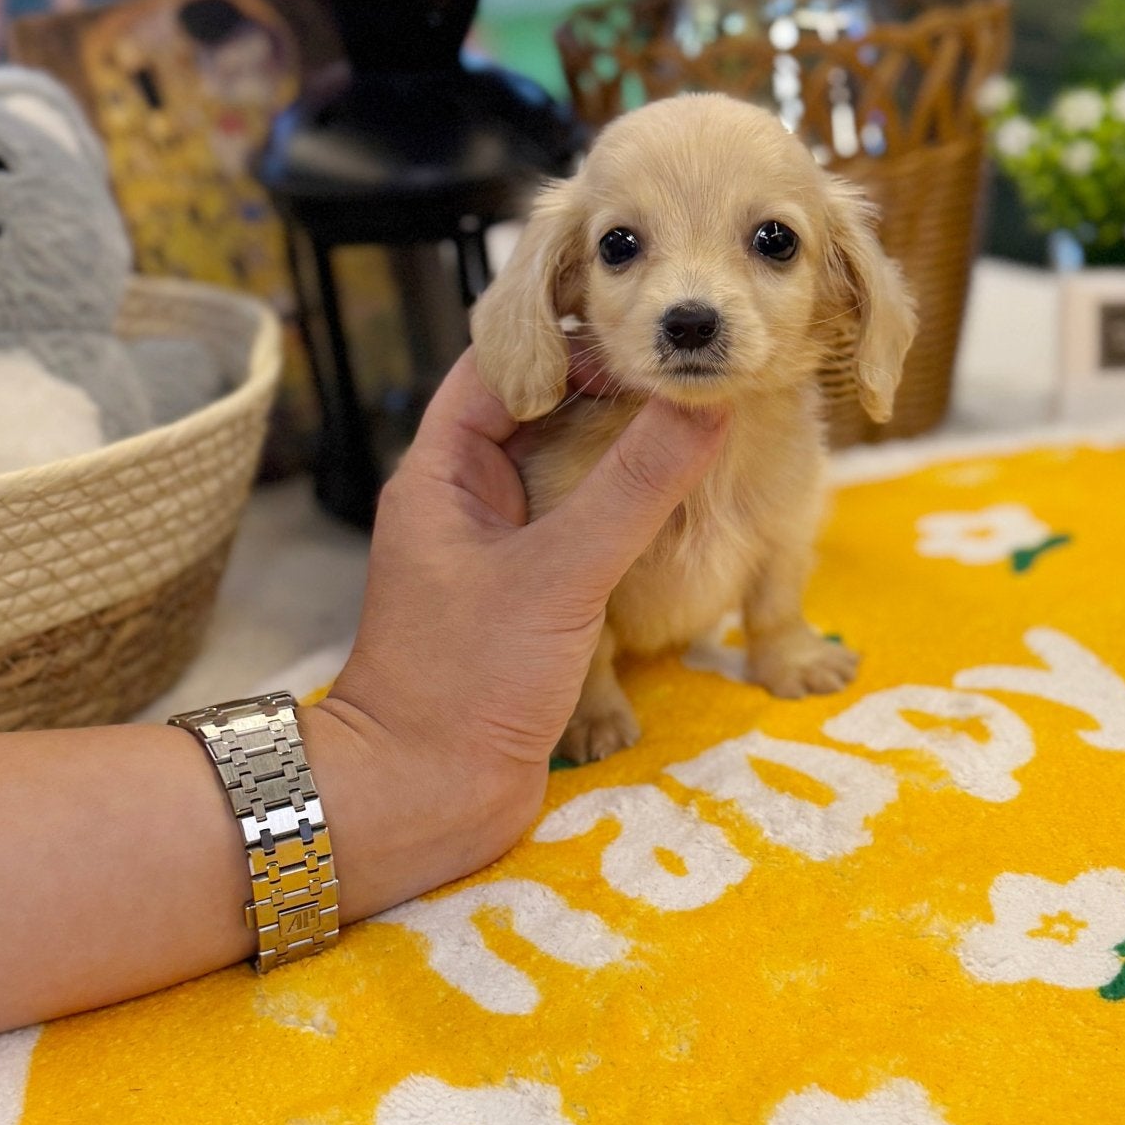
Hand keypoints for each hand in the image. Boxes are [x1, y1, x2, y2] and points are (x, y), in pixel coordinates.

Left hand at [312, 350, 727, 913]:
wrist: (421, 803)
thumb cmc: (464, 683)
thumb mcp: (560, 574)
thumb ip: (633, 488)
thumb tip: (702, 406)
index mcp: (442, 472)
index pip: (502, 365)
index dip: (568, 333)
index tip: (647, 321)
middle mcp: (467, 499)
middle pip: (543, 411)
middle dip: (613, 386)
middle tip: (693, 362)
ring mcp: (499, 549)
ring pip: (568, 470)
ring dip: (625, 446)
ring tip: (701, 413)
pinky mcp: (530, 597)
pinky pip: (583, 526)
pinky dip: (628, 505)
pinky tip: (685, 496)